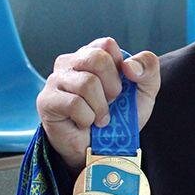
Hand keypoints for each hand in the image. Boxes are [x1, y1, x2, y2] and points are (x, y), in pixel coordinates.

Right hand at [36, 37, 160, 169]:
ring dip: (101, 107)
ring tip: (99, 117)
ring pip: (86, 83)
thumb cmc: (121, 116)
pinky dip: (88, 118)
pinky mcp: (46, 101)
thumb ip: (148, 68)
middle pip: (96, 58)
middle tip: (112, 102)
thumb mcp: (145, 91)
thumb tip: (129, 65)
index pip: (106, 44)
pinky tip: (85, 123)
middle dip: (113, 86)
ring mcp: (55, 80)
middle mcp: (70, 62)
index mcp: (92, 54)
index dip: (120, 67)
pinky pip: (74, 103)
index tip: (122, 86)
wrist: (105, 150)